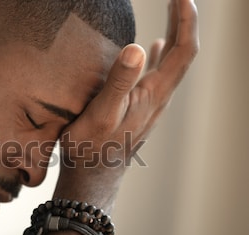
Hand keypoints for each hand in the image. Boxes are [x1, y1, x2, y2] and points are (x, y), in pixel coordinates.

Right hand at [54, 0, 198, 205]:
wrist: (92, 176)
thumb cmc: (91, 148)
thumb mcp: (100, 114)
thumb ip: (118, 82)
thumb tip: (138, 47)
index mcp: (154, 95)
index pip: (183, 50)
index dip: (186, 20)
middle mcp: (158, 98)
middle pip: (182, 54)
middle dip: (183, 22)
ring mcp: (150, 104)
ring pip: (171, 64)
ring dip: (174, 36)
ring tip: (171, 13)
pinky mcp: (140, 109)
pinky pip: (158, 75)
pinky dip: (161, 55)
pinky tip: (153, 48)